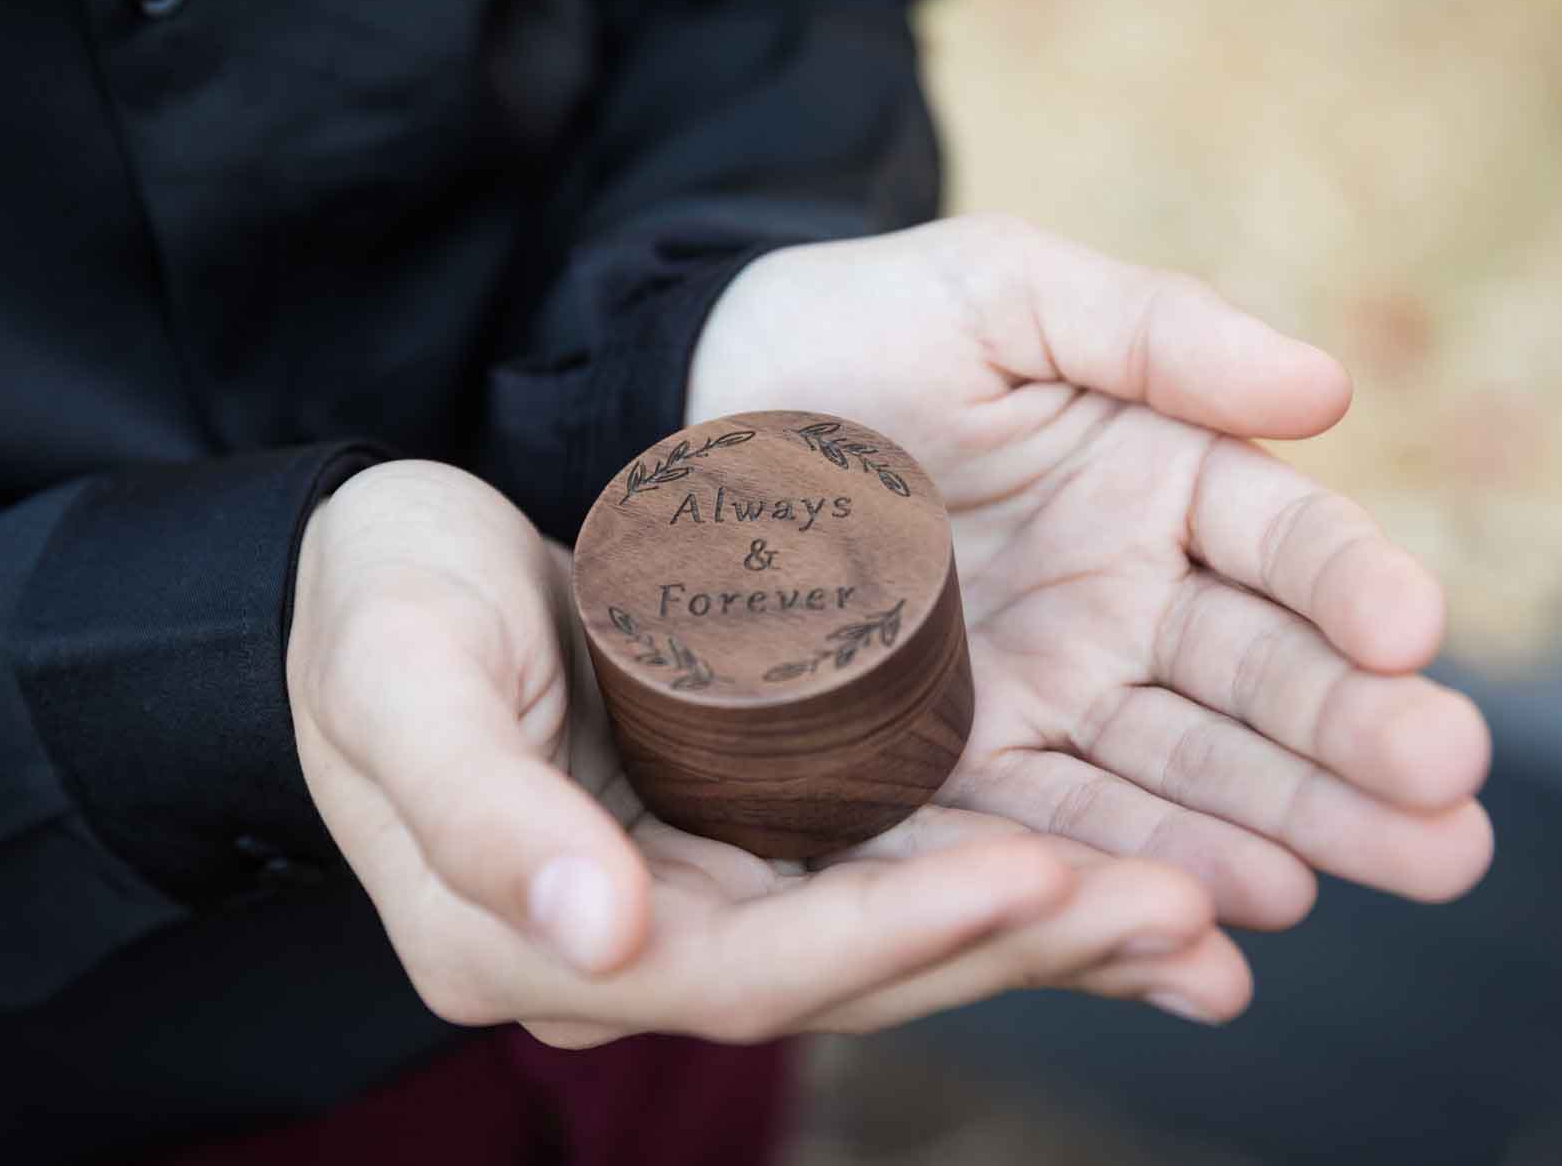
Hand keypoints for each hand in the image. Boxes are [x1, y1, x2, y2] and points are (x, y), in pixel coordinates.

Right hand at [286, 460, 1249, 1046]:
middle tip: (1185, 906)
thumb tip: (608, 936)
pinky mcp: (742, 852)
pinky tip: (1114, 868)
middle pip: (852, 977)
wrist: (363, 584)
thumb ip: (485, 815)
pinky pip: (886, 884)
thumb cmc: (370, 615)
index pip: (751, 969)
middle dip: (1016, 946)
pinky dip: (999, 886)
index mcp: (542, 941)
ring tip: (1197, 906)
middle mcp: (638, 950)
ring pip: (890, 942)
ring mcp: (695, 907)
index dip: (896, 937)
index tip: (1040, 875)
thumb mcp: (400, 685)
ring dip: (1039, 931)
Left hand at [688, 215, 1493, 931]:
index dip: (1352, 587)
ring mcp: (1057, 693)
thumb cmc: (859, 326)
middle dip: (1356, 750)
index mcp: (1167, 480)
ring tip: (1357, 882)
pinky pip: (1056, 828)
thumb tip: (1332, 386)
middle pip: (1264, 683)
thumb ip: (1159, 331)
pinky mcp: (966, 765)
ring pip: (1185, 774)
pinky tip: (1212, 934)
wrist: (700, 409)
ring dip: (1277, 834)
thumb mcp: (1005, 292)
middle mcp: (1132, 600)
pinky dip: (1132, 880)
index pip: (1286, 541)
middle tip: (1451, 818)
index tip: (1411, 632)